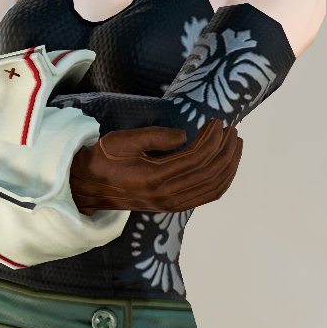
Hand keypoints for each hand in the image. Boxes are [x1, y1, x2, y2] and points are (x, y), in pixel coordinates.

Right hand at [68, 117, 242, 214]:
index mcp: (155, 178)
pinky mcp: (174, 206)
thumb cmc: (105, 158)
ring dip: (230, 164)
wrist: (90, 187)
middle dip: (226, 149)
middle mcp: (167, 195)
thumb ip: (155, 137)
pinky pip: (208, 196)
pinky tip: (228, 165)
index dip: (212, 138)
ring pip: (214, 186)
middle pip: (210, 172)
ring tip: (235, 143)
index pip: (197, 157)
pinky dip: (223, 180)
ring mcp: (172, 204)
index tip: (217, 121)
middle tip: (232, 129)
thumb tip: (185, 135)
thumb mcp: (124, 140)